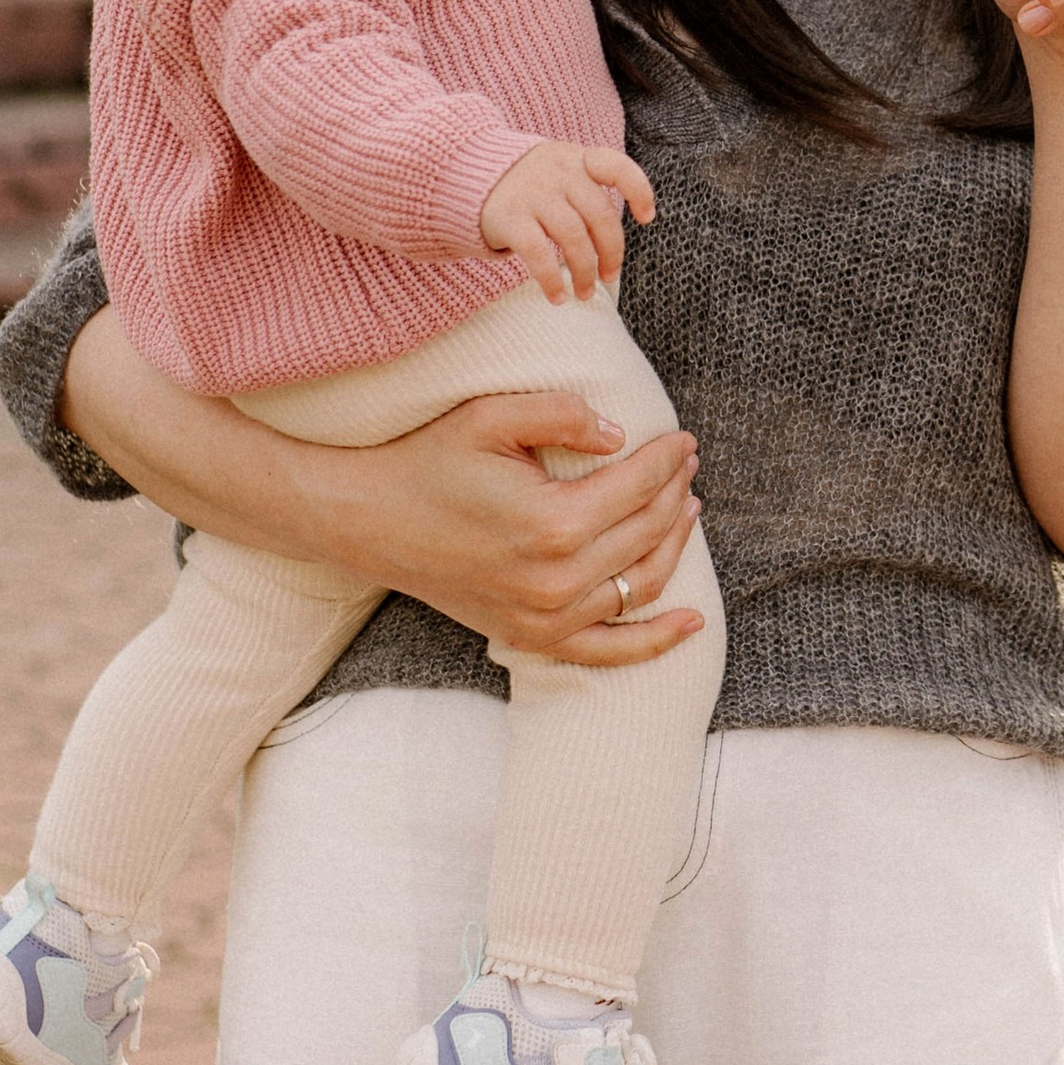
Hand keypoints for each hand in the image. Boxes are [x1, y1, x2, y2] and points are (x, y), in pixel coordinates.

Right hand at [370, 391, 704, 666]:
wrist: (369, 521)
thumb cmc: (429, 461)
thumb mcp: (491, 417)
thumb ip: (562, 414)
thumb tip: (619, 435)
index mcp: (553, 524)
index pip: (640, 487)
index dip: (668, 459)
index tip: (683, 439)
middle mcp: (557, 581)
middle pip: (647, 532)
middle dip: (676, 493)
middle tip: (686, 464)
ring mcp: (546, 618)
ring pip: (642, 584)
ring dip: (674, 545)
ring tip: (686, 508)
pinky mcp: (532, 637)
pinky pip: (609, 650)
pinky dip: (655, 640)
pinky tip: (693, 621)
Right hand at [480, 142, 655, 300]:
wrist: (464, 172)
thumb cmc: (525, 183)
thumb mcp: (557, 171)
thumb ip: (585, 192)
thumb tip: (612, 244)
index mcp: (576, 159)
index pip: (617, 167)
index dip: (639, 191)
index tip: (647, 218)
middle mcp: (558, 173)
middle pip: (600, 215)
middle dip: (611, 252)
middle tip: (610, 277)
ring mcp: (533, 194)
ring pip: (574, 238)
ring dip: (585, 272)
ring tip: (585, 293)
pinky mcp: (510, 217)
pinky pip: (540, 255)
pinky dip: (553, 280)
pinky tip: (558, 297)